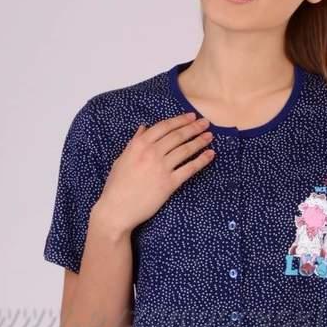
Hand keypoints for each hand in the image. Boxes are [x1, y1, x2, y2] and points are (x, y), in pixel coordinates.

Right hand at [94, 112, 214, 234]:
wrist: (117, 209)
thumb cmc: (116, 186)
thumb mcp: (121, 159)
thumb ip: (134, 142)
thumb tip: (144, 127)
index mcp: (139, 145)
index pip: (164, 127)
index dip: (180, 120)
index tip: (191, 116)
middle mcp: (151, 153)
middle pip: (177, 136)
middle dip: (193, 127)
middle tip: (205, 122)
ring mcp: (161, 168)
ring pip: (185, 150)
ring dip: (200, 141)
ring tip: (210, 136)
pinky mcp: (169, 184)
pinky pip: (189, 169)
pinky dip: (202, 160)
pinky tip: (210, 155)